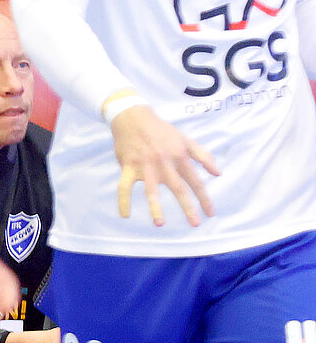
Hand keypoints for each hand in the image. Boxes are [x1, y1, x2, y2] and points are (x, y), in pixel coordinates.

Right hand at [110, 104, 219, 226]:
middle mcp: (164, 163)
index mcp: (180, 157)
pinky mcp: (128, 167)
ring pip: (151, 190)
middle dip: (188, 207)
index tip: (210, 213)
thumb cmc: (161, 130)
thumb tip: (218, 173)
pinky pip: (124, 186)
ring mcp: (145, 166)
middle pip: (178, 188)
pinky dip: (123, 200)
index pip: (196, 181)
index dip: (204, 198)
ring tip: (160, 224)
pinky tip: (125, 214)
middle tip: (195, 224)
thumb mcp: (185, 140)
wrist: (133, 118)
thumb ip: (203, 156)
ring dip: (155, 207)